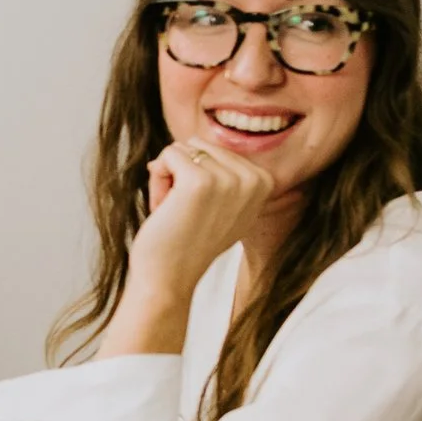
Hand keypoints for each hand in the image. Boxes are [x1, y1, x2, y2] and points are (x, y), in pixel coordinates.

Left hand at [131, 140, 274, 302]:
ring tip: (177, 213)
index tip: (202, 210)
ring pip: (181, 150)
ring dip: (168, 180)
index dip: (198, 175)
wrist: (169, 279)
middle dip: (181, 174)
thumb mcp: (225, 206)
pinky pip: (167, 155)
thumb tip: (201, 142)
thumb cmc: (187, 240)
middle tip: (185, 212)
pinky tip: (164, 209)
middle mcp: (252, 179)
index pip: (216, 148)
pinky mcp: (199, 182)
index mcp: (264, 181)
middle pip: (198, 145)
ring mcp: (228, 180)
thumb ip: (227, 176)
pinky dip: (157, 180)